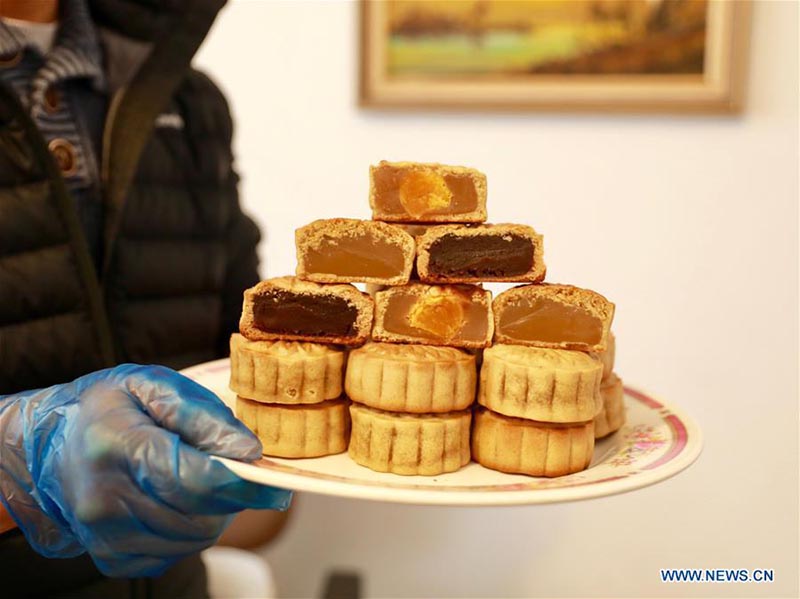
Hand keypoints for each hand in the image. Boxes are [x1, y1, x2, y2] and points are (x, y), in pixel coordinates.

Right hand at [0, 364, 290, 576]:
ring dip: (214, 512)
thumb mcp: (150, 385)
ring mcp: (106, 535)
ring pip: (194, 537)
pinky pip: (177, 553)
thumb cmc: (107, 408)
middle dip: (231, 495)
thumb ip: (201, 413)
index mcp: (115, 446)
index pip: (192, 479)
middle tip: (234, 470)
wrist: (49, 448)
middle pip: (198, 513)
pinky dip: (192, 530)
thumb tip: (247, 449)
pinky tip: (178, 502)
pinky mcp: (114, 557)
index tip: (274, 483)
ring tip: (199, 480)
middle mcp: (105, 499)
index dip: (241, 483)